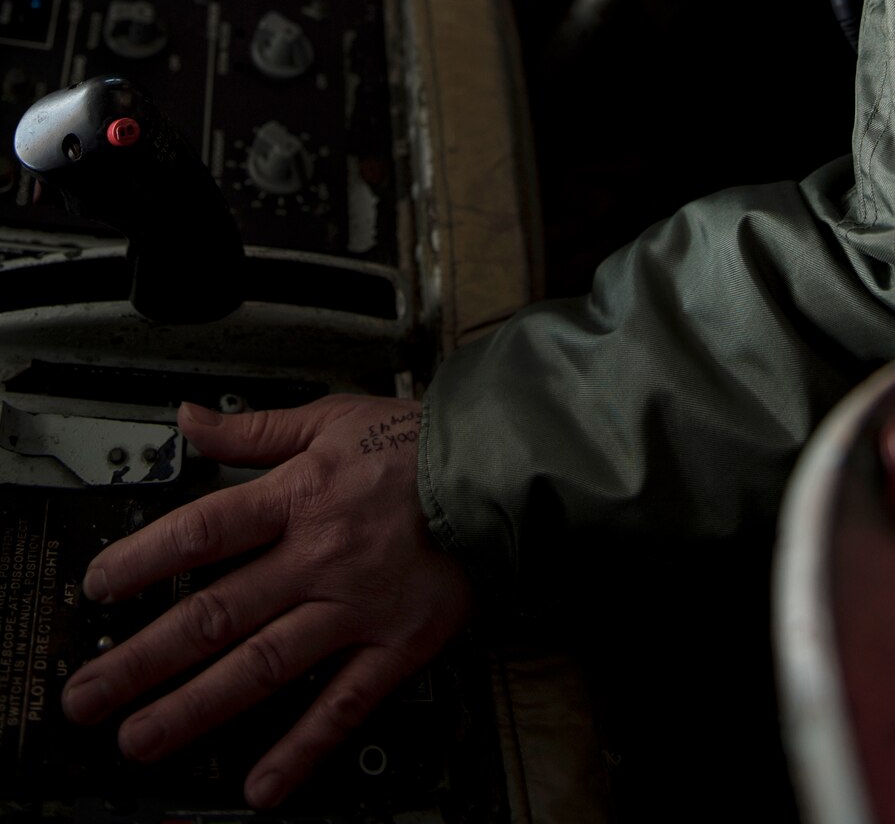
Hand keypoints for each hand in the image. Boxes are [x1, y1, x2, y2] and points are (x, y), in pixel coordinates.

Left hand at [61, 394, 473, 808]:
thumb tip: (189, 421)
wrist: (498, 467)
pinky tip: (262, 785)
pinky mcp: (398, 645)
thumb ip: (253, 429)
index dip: (144, 559)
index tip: (99, 588)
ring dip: (197, 707)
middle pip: (216, 612)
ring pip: (264, 665)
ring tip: (142, 740)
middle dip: (145, 657)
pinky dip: (302, 747)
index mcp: (298, 495)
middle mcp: (318, 556)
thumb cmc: (413, 442)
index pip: (204, 531)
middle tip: (88, 695)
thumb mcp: (328, 417)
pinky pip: (344, 705)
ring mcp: (356, 608)